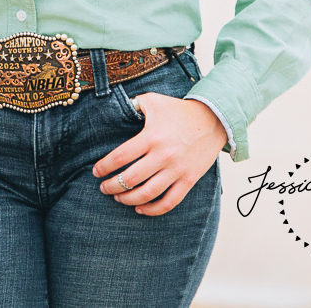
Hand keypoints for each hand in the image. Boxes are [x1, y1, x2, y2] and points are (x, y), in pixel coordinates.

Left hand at [92, 95, 226, 214]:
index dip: (103, 167)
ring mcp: (177, 170)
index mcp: (151, 137)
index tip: (96, 172)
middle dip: (111, 187)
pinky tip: (140, 209)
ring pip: (148, 194)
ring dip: (128, 199)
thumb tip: (114, 110)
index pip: (120, 157)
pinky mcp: (189, 180)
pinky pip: (170, 202)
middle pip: (130, 179)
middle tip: (103, 188)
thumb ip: (132, 105)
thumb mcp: (152, 100)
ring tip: (118, 198)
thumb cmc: (178, 110)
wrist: (214, 119)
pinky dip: (153, 210)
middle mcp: (163, 155)